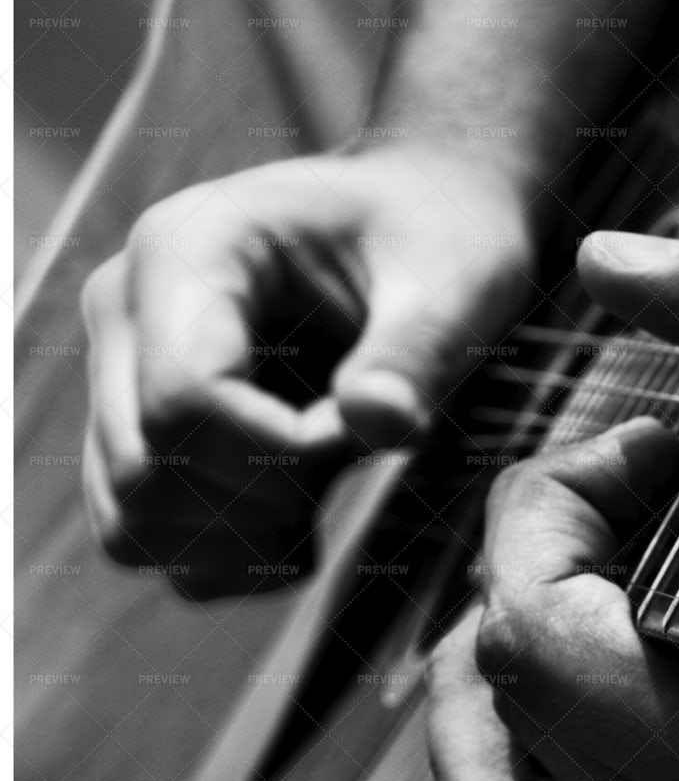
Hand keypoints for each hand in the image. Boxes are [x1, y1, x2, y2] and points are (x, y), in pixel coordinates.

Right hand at [80, 144, 534, 597]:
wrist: (425, 221)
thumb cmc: (440, 236)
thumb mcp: (454, 284)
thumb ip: (415, 355)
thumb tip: (377, 424)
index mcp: (189, 251)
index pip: (185, 401)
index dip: (284, 450)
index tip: (365, 428)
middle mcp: (127, 308)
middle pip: (146, 468)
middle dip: (263, 500)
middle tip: (352, 457)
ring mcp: (122, 370)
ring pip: (130, 520)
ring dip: (237, 540)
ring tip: (326, 492)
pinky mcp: (142, 424)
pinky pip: (143, 537)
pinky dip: (220, 559)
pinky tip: (298, 522)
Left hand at [427, 216, 678, 780]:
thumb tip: (615, 268)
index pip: (545, 628)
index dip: (557, 506)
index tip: (646, 453)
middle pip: (511, 706)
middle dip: (531, 566)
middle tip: (615, 508)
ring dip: (504, 686)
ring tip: (580, 599)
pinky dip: (531, 780)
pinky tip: (585, 718)